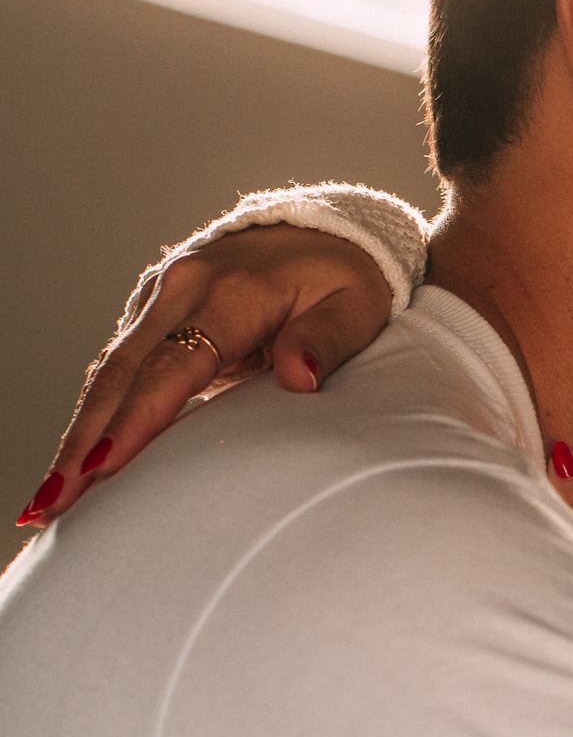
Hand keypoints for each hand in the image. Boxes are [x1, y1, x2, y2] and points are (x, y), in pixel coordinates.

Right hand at [22, 224, 390, 525]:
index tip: (102, 466)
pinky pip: (120, 365)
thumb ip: (324, 342)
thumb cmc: (348, 279)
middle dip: (82, 442)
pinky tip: (79, 459)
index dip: (137, 418)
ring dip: (78, 435)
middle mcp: (182, 287)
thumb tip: (299, 379)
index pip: (173, 365)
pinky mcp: (155, 308)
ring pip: (110, 372)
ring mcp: (162, 295)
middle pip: (122, 375)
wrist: (327, 230)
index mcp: (231, 291)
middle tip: (52, 506)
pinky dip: (96, 412)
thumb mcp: (356, 308)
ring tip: (52, 499)